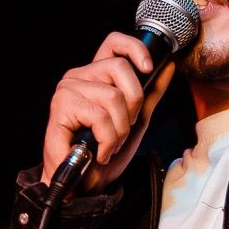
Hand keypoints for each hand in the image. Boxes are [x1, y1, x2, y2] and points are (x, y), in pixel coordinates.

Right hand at [42, 33, 176, 193]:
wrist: (83, 184)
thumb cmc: (104, 153)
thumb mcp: (136, 120)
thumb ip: (150, 92)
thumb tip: (168, 64)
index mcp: (95, 76)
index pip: (114, 44)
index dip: (134, 48)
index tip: (148, 67)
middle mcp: (79, 77)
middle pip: (120, 68)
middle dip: (133, 103)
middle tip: (124, 127)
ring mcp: (68, 90)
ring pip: (113, 97)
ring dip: (119, 129)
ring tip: (110, 143)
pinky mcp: (60, 107)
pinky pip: (100, 116)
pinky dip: (107, 140)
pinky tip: (100, 150)